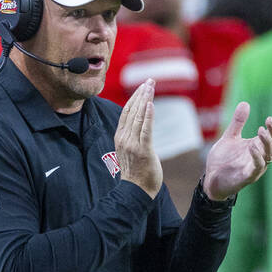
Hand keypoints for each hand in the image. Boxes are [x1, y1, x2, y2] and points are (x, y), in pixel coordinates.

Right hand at [114, 79, 162, 197]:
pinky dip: (148, 115)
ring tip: (151, 86)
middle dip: (141, 94)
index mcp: (120, 137)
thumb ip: (133, 136)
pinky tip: (150, 104)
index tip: (142, 86)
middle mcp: (124, 138)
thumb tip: (140, 124)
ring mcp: (133, 144)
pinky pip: (146, 130)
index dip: (134, 98)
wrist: (136, 191)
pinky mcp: (143, 150)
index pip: (126, 112)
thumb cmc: (136, 172)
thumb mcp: (130, 150)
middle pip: (132, 111)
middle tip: (149, 81)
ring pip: (139, 117)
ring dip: (145, 99)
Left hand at [203, 103, 271, 200]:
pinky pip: (256, 167)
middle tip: (269, 120)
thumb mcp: (230, 137)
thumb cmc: (223, 160)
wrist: (211, 179)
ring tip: (261, 130)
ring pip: (269, 155)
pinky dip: (257, 157)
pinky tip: (252, 146)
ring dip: (267, 142)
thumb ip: (238, 123)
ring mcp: (255, 167)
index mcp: (257, 147)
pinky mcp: (247, 177)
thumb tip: (245, 103)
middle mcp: (259, 157)